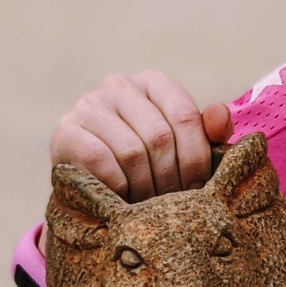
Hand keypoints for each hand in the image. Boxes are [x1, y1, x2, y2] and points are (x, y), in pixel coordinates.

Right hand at [49, 71, 233, 201]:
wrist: (91, 178)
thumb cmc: (148, 160)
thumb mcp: (182, 145)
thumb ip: (208, 132)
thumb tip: (220, 115)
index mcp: (154, 82)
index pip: (186, 117)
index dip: (196, 158)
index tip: (198, 188)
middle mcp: (119, 85)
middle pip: (160, 136)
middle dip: (171, 177)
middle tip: (172, 203)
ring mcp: (89, 104)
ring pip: (132, 151)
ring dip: (145, 186)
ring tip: (149, 204)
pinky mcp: (65, 130)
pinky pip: (101, 161)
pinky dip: (118, 186)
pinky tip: (122, 197)